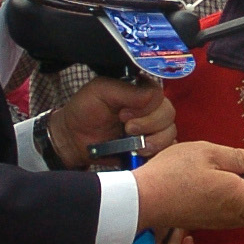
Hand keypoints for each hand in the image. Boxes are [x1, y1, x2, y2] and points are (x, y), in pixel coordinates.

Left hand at [48, 77, 177, 167]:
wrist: (73, 138)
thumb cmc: (84, 111)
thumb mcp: (100, 91)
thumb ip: (126, 91)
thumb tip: (151, 96)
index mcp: (139, 90)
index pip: (158, 95)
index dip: (145, 107)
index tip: (123, 114)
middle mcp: (149, 108)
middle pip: (168, 114)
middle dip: (149, 124)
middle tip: (127, 129)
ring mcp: (151, 129)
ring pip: (170, 133)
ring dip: (154, 141)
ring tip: (135, 146)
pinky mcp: (150, 148)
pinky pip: (168, 150)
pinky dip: (158, 153)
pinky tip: (141, 153)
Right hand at [133, 142, 243, 231]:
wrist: (141, 199)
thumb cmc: (172, 174)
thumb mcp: (207, 152)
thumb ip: (238, 157)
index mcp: (237, 198)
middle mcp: (231, 215)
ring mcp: (218, 221)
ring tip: (240, 171)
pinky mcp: (206, 221)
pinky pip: (232, 214)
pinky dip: (236, 199)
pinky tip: (222, 180)